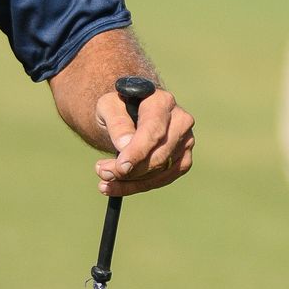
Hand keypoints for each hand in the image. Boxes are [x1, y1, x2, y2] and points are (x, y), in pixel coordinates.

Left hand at [95, 81, 193, 196]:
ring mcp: (185, 142)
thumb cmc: (118, 108)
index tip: (121, 167)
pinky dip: (138, 186)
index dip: (138, 151)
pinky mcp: (183, 160)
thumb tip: (124, 145)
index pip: (154, 130)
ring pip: (161, 171)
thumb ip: (116, 122)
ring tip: (105, 178)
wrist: (128, 115)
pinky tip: (116, 187)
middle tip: (103, 172)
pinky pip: (163, 180)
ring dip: (130, 181)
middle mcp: (180, 121)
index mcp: (162, 102)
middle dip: (130, 170)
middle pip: (159, 155)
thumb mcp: (108, 107)